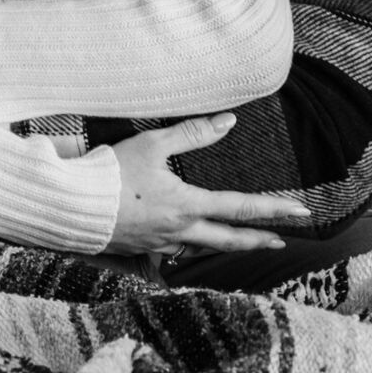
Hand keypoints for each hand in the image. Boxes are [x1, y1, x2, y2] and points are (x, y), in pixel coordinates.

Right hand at [106, 113, 310, 255]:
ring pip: (202, 248)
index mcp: (186, 205)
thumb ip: (192, 133)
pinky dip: (191, 247)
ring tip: (242, 242)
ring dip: (227, 245)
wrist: (70, 205)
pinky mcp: (140, 248)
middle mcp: (179, 230)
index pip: (241, 208)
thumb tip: (229, 121)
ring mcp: (159, 243)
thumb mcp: (152, 144)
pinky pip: (175, 251)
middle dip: (258, 240)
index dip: (274, 209)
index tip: (301, 212)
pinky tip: (189, 243)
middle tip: (280, 240)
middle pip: (229, 240)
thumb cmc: (110, 172)